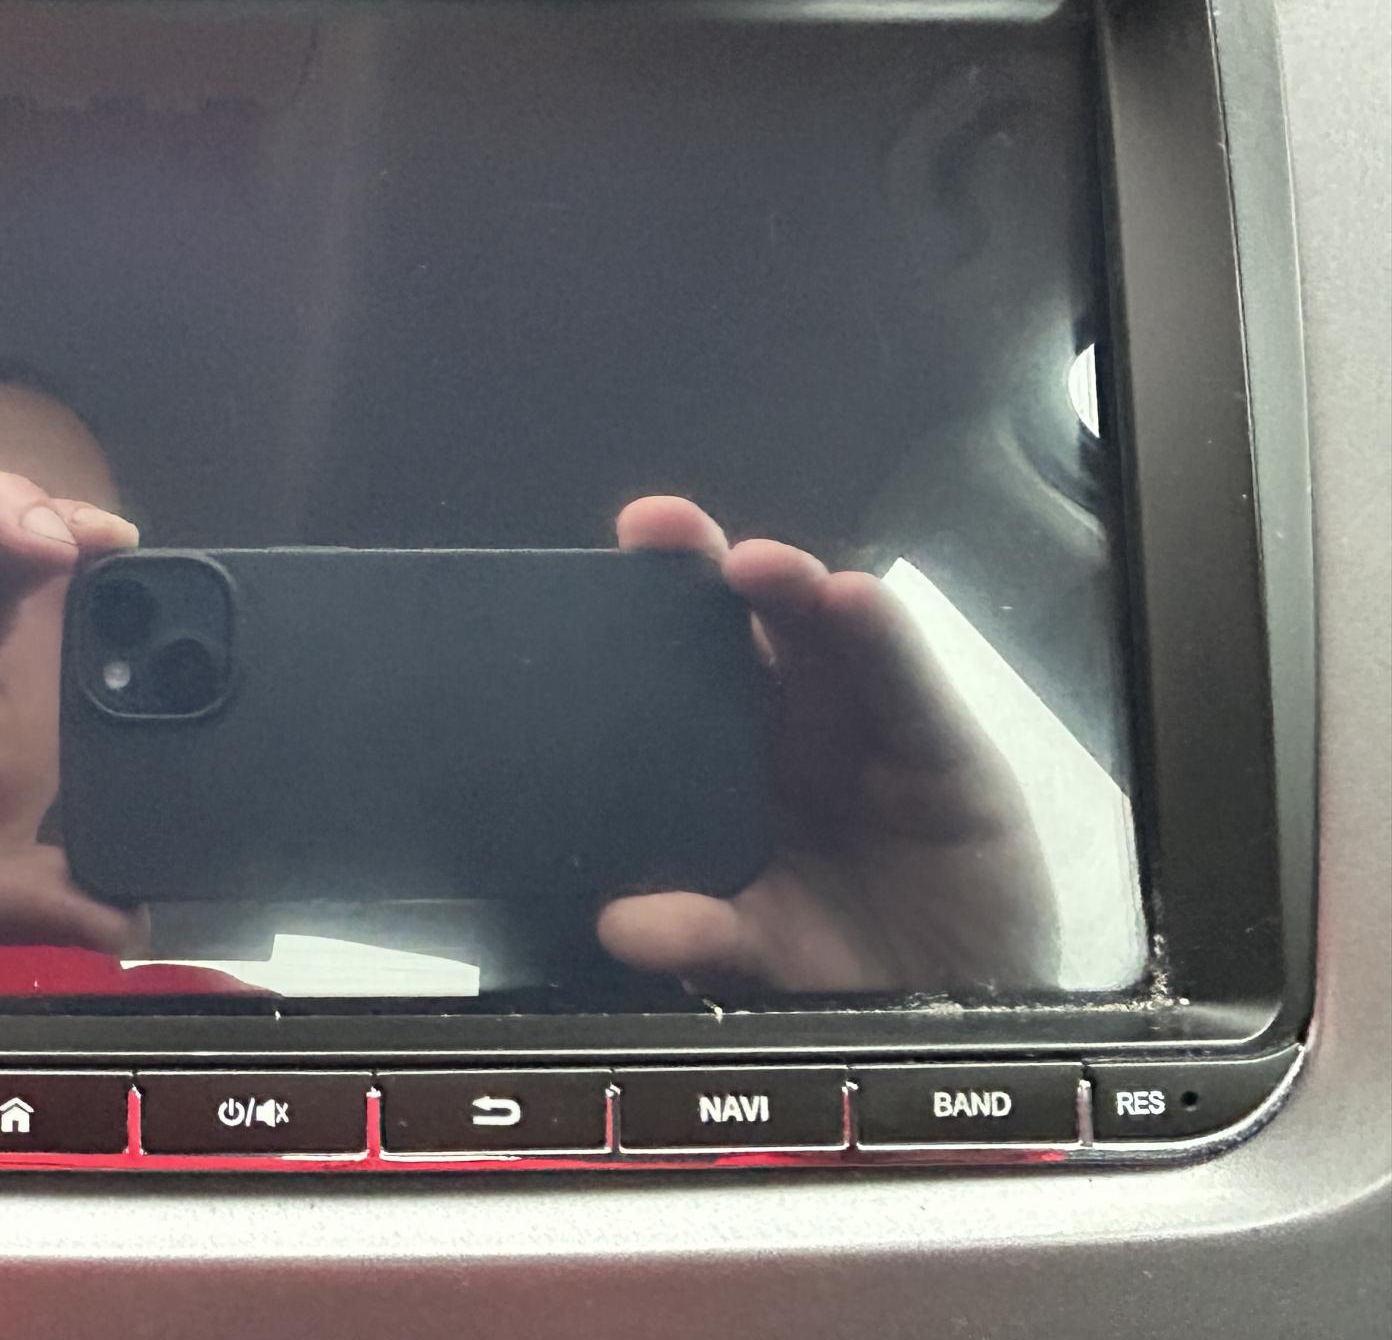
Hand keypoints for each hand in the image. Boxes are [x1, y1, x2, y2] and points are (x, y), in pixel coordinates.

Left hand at [595, 498, 1057, 994]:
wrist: (955, 1017)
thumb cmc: (846, 967)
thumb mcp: (764, 958)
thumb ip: (702, 935)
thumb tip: (622, 924)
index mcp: (728, 762)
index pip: (674, 673)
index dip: (635, 619)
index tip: (590, 580)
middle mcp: (792, 727)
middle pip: (742, 627)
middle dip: (700, 570)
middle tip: (659, 527)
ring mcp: (868, 728)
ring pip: (824, 633)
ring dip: (790, 587)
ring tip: (757, 563)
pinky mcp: (948, 753)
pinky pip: (908, 684)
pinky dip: (882, 639)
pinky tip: (853, 601)